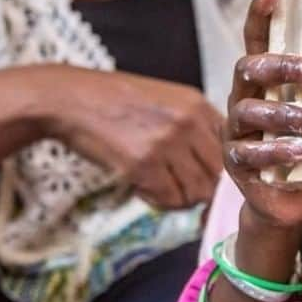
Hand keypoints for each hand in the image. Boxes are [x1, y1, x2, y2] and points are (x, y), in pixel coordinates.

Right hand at [44, 68, 223, 209]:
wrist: (70, 99)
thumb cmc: (115, 101)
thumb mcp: (167, 100)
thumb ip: (196, 126)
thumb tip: (218, 169)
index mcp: (198, 104)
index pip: (231, 150)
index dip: (219, 170)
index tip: (202, 177)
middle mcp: (188, 122)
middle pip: (217, 176)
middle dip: (198, 187)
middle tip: (175, 185)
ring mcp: (167, 143)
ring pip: (196, 192)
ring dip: (178, 197)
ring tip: (156, 184)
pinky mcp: (144, 164)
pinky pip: (169, 200)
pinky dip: (157, 201)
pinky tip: (140, 186)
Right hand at [223, 0, 301, 228]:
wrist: (290, 198)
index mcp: (264, 76)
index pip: (258, 37)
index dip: (261, 12)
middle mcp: (244, 95)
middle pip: (250, 67)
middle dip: (283, 66)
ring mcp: (236, 129)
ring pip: (252, 111)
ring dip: (287, 114)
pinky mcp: (237, 162)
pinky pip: (251, 152)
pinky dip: (277, 150)